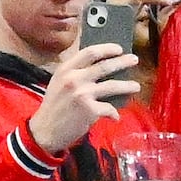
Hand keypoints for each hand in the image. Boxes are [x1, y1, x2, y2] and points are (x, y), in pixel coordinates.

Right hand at [33, 33, 138, 151]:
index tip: (118, 49)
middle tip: (134, 59)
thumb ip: (74, 73)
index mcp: (65, 70)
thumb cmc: (53, 107)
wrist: (45, 131)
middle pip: (105, 66)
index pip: (89, 52)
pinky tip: (115, 116)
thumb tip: (99, 68)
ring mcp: (83, 94)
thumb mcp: (58, 83)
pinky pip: (109, 108)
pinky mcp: (90, 110)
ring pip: (112, 86)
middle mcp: (74, 79)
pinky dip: (114, 113)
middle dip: (122, 62)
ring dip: (127, 86)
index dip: (106, 49)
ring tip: (136, 86)